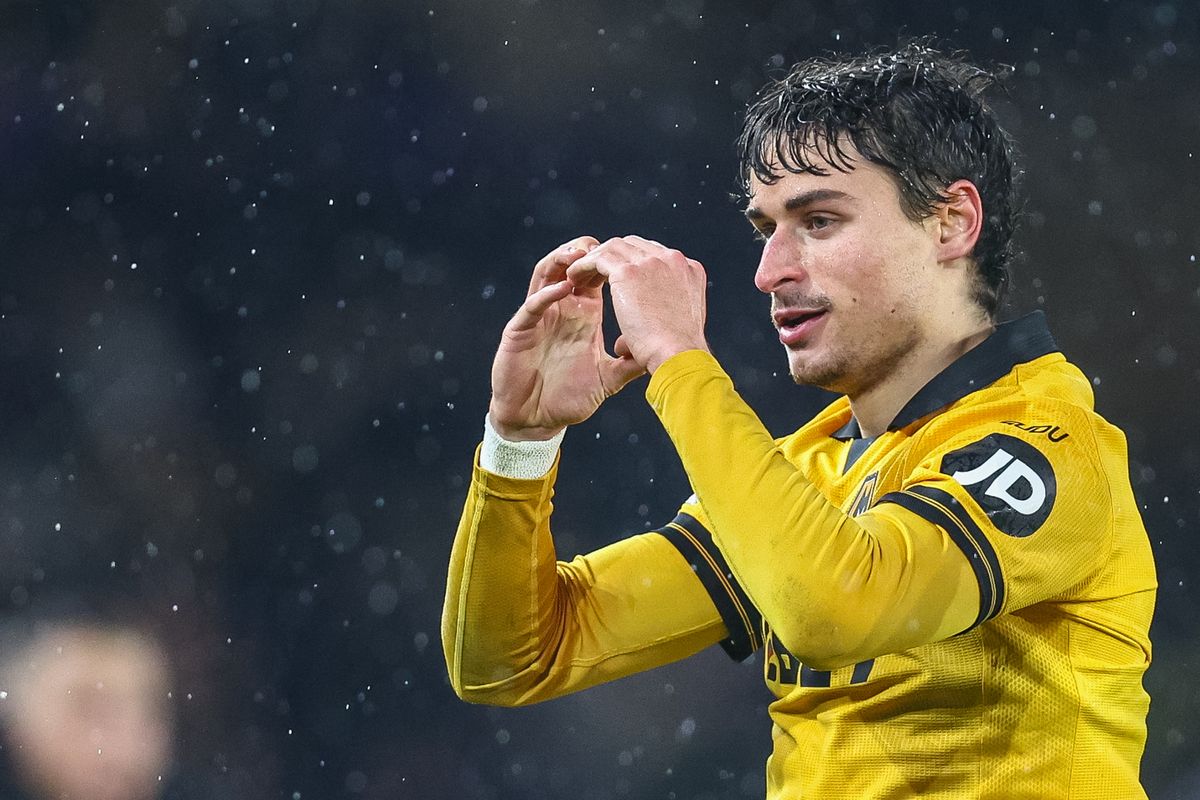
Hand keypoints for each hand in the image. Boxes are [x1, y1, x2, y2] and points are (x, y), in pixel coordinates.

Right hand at [488, 236, 646, 440]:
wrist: (536, 420)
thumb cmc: (568, 399)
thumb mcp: (608, 380)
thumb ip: (631, 365)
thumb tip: (662, 357)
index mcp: (583, 316)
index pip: (596, 279)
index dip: (608, 263)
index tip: (627, 256)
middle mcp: (561, 311)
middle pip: (570, 268)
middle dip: (585, 252)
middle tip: (601, 245)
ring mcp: (539, 318)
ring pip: (545, 276)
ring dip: (561, 261)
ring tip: (580, 255)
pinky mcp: (520, 331)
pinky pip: (532, 305)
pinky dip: (547, 294)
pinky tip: (565, 288)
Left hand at [565, 236, 709, 372]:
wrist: (678, 356)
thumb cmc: (677, 352)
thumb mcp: (677, 327)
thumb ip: (654, 323)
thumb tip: (626, 340)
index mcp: (688, 270)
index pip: (654, 255)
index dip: (632, 264)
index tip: (615, 278)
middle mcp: (672, 259)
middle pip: (633, 246)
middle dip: (611, 258)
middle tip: (593, 275)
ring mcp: (651, 262)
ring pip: (614, 248)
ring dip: (595, 260)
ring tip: (578, 277)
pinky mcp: (628, 272)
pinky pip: (599, 258)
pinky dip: (584, 265)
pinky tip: (574, 278)